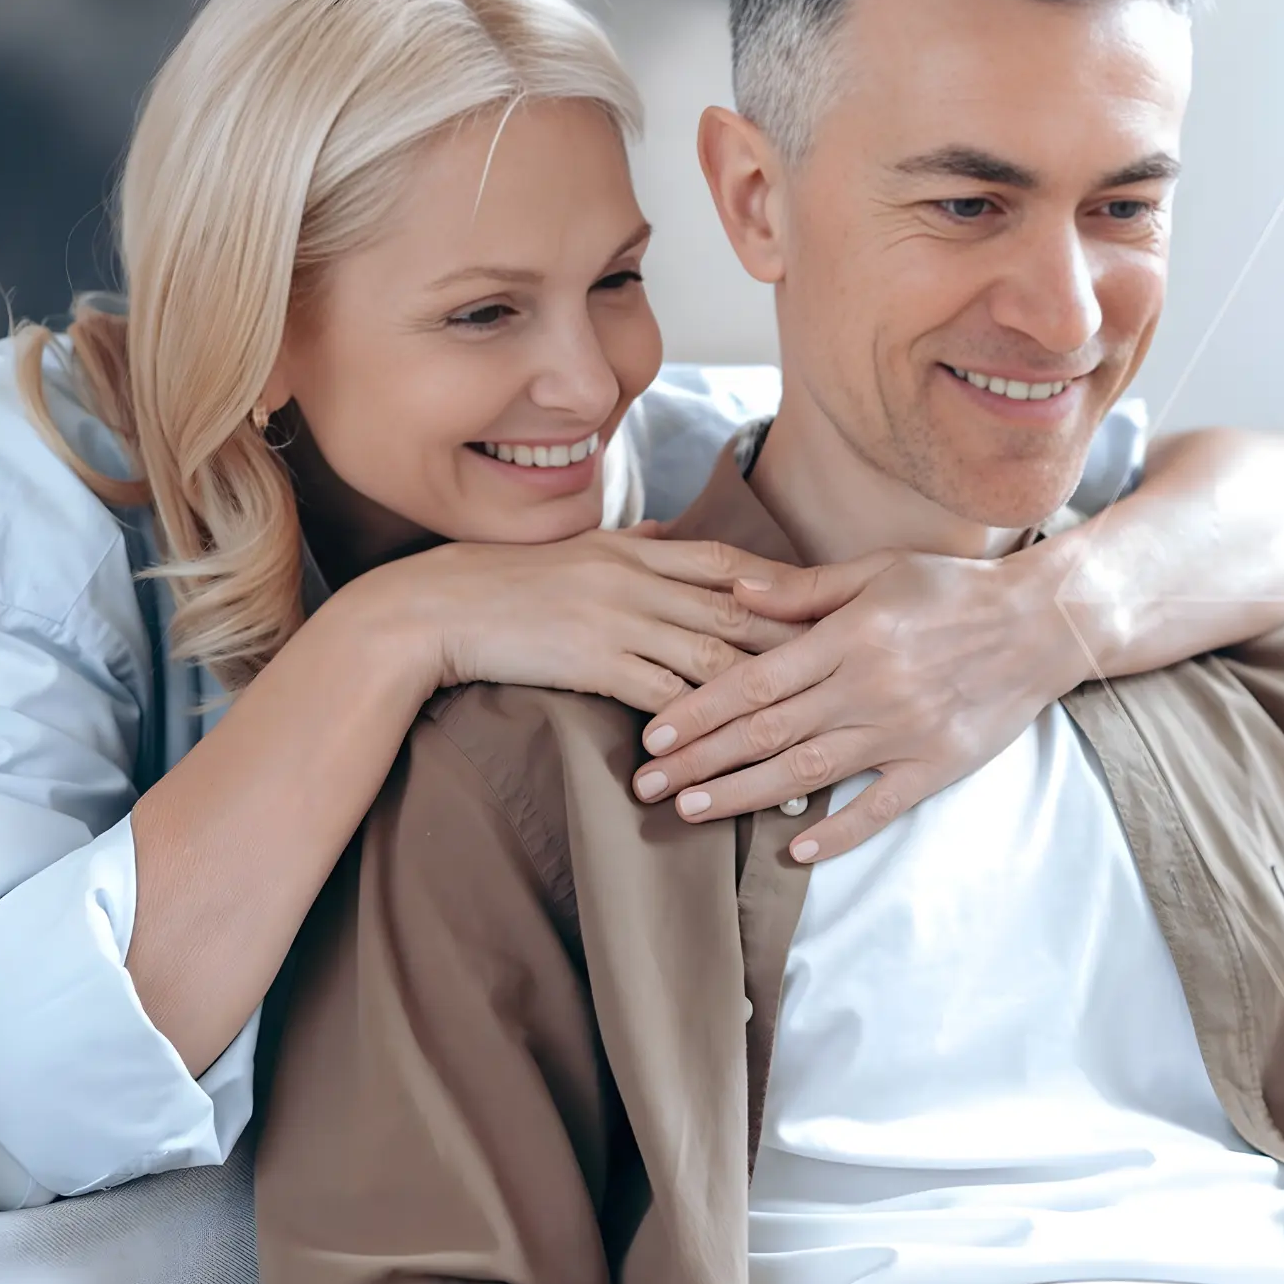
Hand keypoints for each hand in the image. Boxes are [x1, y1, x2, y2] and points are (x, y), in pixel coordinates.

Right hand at [383, 530, 803, 714]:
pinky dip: (703, 724)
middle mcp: (637, 577)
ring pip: (712, 655)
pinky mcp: (595, 660)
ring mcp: (618, 617)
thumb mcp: (575, 547)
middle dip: (795, 642)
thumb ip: (631, 540)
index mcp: (635, 548)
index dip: (780, 584)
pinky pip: (664, 695)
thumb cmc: (503, 580)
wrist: (438, 607)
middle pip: (737, 607)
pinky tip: (733, 751)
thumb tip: (669, 532)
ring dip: (762, 694)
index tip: (824, 609)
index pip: (726, 561)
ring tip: (806, 725)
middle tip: (845, 671)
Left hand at [632, 544, 1087, 861]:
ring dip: (743, 795)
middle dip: (699, 761)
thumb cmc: (954, 589)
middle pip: (766, 733)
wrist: (1046, 622)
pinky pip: (880, 806)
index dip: (698, 710)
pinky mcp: (938, 765)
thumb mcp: (877, 570)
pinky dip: (838, 831)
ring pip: (807, 772)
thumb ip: (803, 590)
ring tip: (691, 811)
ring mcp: (904, 731)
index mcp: (848, 637)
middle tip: (647, 785)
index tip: (654, 732)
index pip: (754, 682)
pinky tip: (794, 850)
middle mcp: (869, 687)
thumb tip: (732, 590)